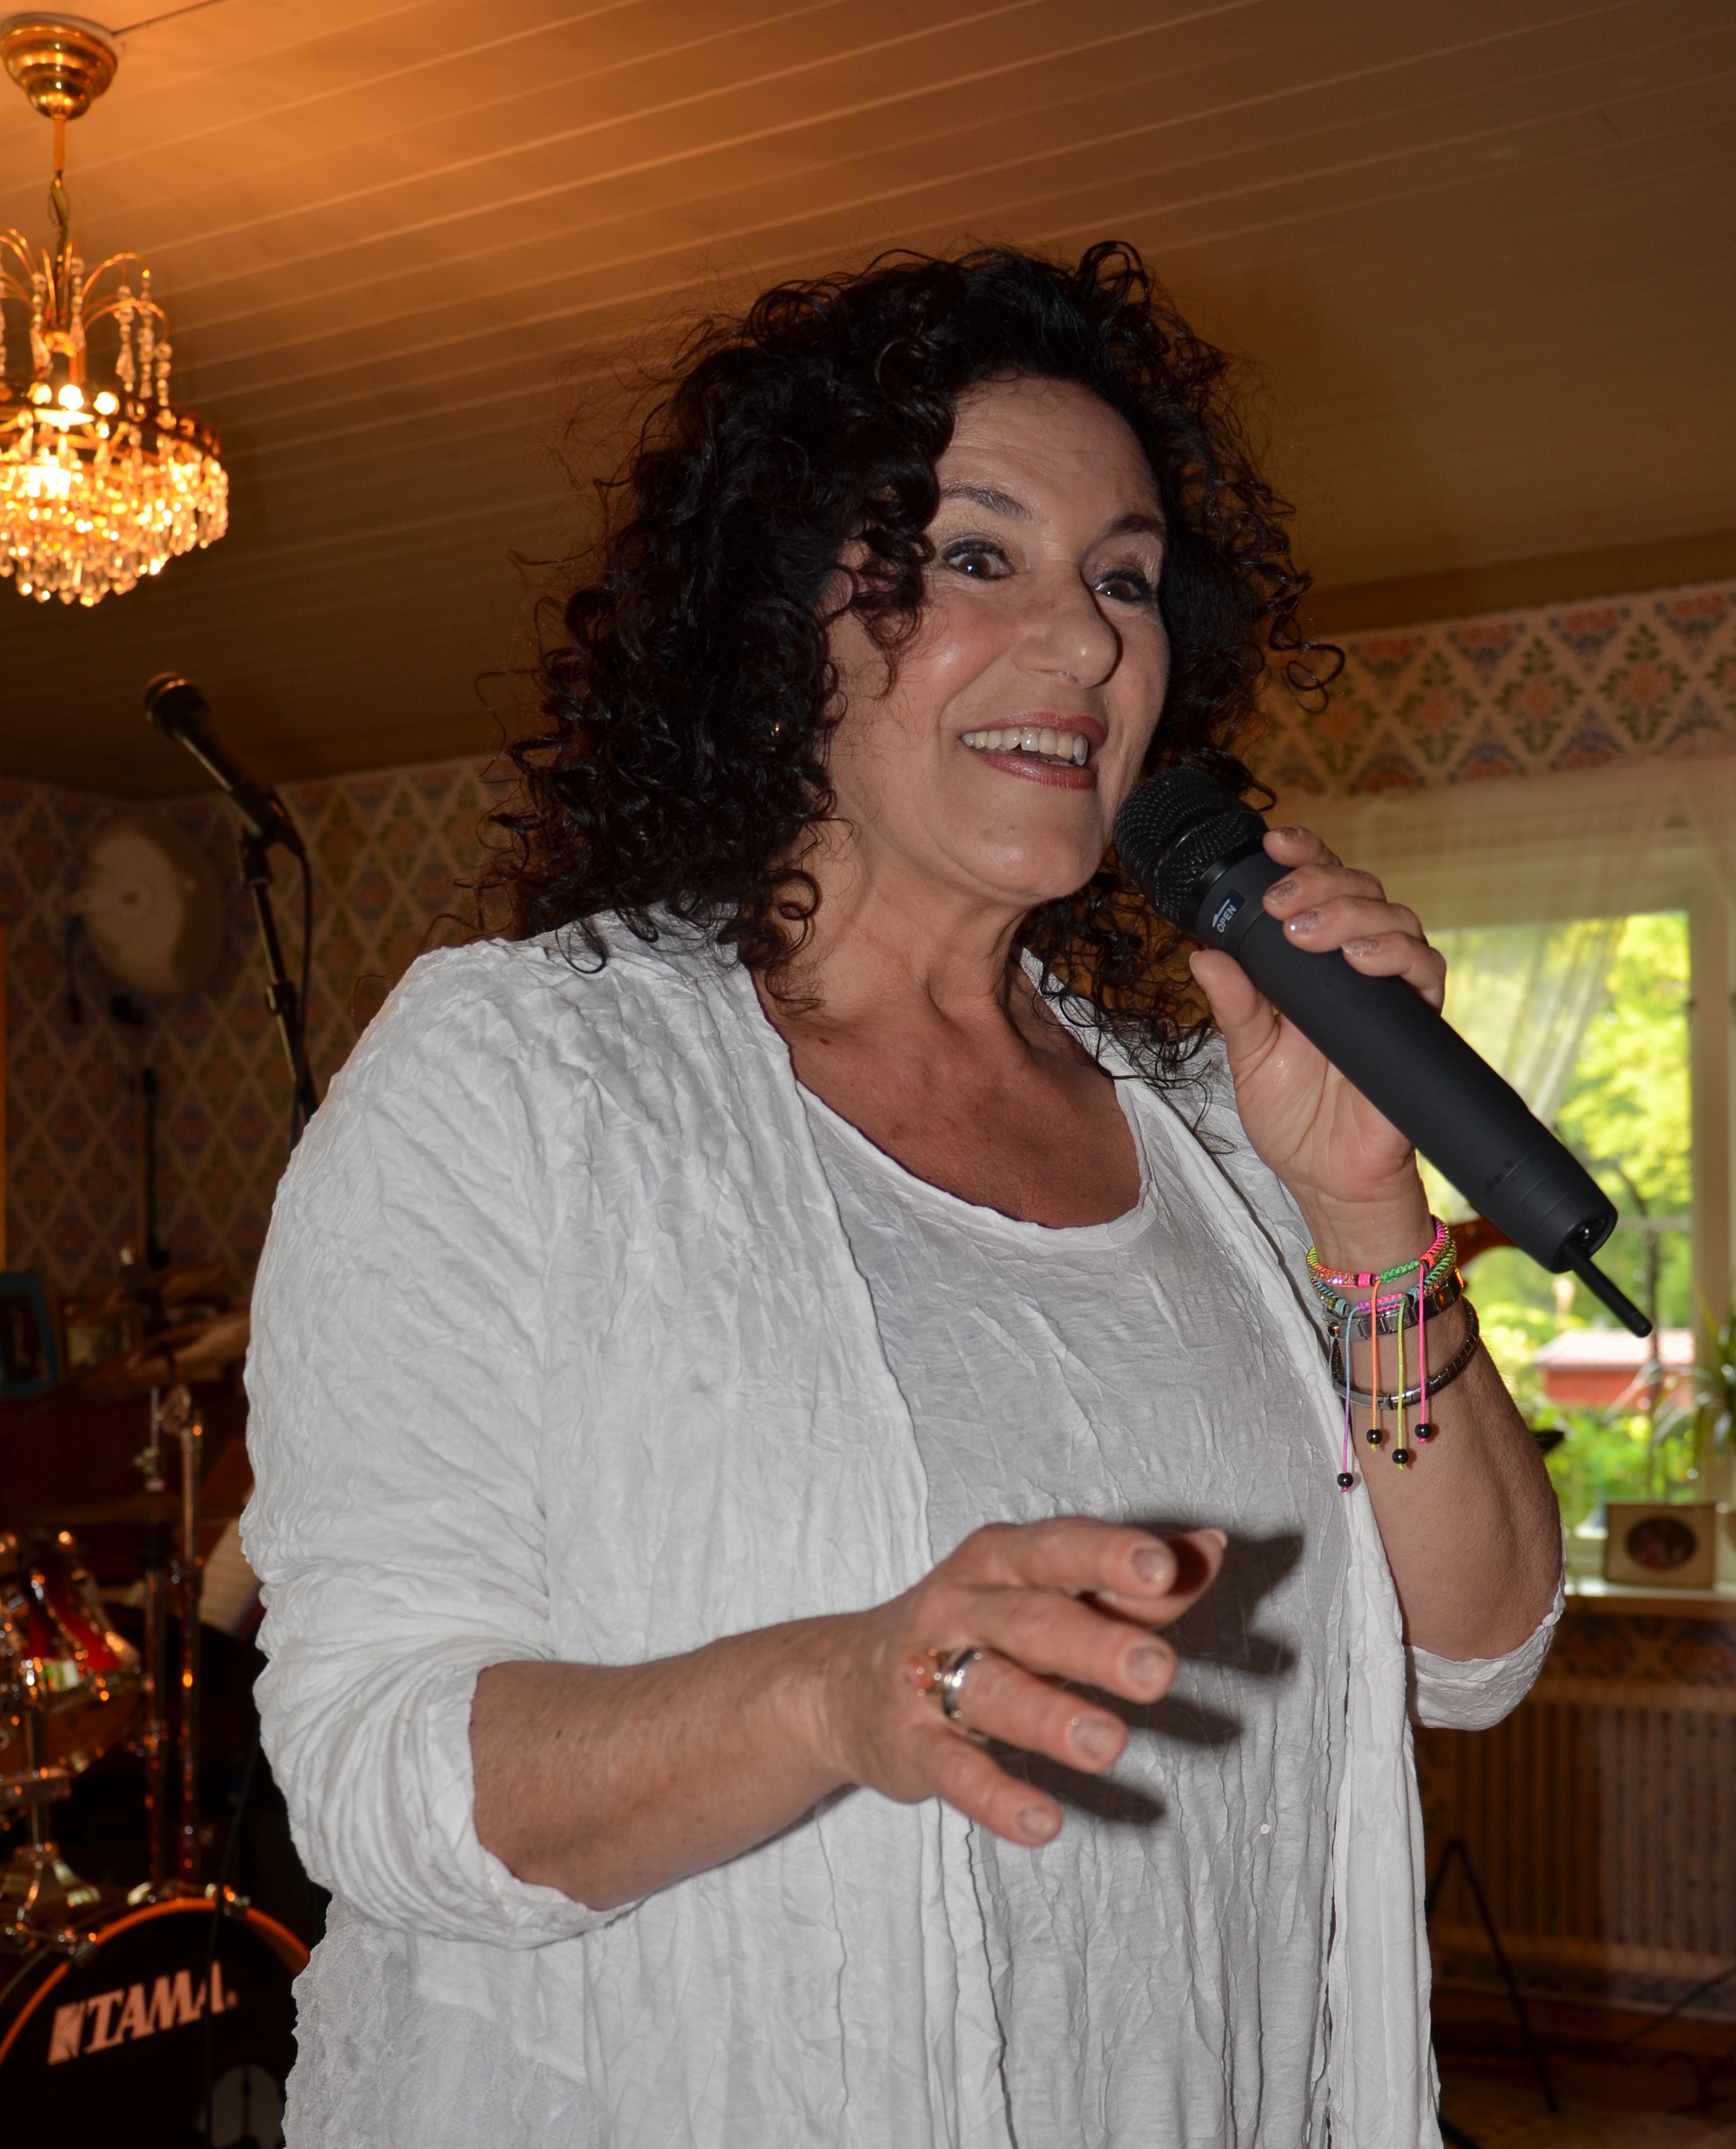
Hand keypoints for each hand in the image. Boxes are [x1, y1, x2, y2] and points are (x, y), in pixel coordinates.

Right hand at [812, 1518, 1224, 1845]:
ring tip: (1109, 1744)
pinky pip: (956, 1773)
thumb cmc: (974, 1625)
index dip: (1107, 1555)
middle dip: (1093, 1644)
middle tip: (1157, 1671)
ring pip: (993, 1694)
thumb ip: (1126, 1581)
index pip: (1057, 1548)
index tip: (1160, 1566)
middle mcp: (962, 1608)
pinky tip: (1044, 1821)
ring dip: (1051, 1718)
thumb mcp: (1040, 1589)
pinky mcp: (913, 1747)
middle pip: (1030, 1620)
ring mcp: (930, 1678)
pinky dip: (998, 1798)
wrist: (839, 1683)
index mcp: (1001, 1560)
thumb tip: (1210, 1549)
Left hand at [1188, 825, 1446, 1266]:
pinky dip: (1397, 954)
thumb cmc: (1292, 1116)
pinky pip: (1425, 970)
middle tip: (1280, 902)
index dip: (1304, 856)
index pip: (1318, 888)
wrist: (1328, 1178)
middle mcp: (1357, 965)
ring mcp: (1391, 990)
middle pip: (1359, 890)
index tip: (1273, 845)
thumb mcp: (1248, 1056)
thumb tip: (1202, 953)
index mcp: (1313, 962)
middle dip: (1320, 882)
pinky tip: (1361, 959)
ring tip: (1309, 933)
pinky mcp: (1418, 1021)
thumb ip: (1234, 1005)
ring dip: (1353, 912)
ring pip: (1395, 918)